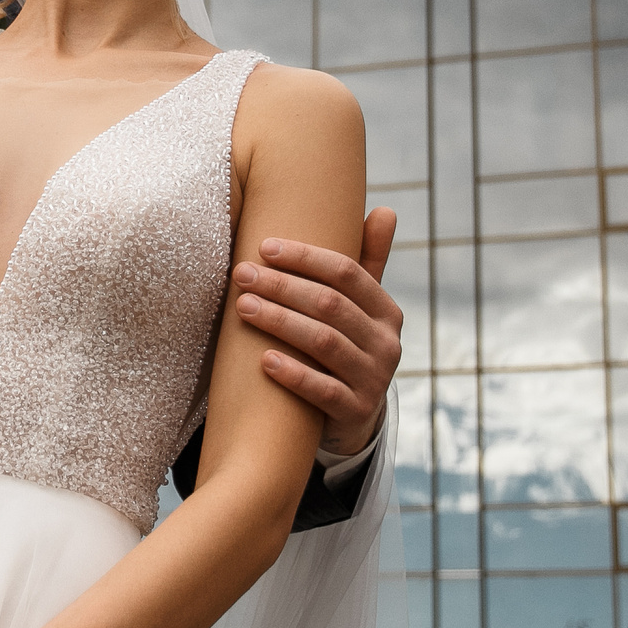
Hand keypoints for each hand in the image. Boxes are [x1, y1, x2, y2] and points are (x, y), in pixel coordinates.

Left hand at [233, 206, 402, 456]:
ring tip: (242, 307)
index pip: (347, 272)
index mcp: (386, 311)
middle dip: (282, 286)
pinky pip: (323, 391)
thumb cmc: (346, 347)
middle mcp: (386, 344)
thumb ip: (367, 262)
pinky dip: (293, 374)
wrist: (353, 417)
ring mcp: (374, 380)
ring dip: (279, 321)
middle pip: (329, 305)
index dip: (305, 257)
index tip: (263, 246)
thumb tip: (385, 209)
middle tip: (241, 274)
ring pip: (324, 343)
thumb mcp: (360, 310)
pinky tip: (263, 360)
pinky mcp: (356, 412)